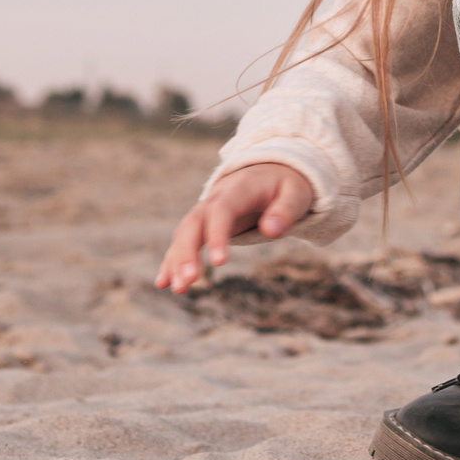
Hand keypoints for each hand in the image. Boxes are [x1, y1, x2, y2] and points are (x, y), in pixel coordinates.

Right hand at [154, 163, 315, 293]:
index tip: (220, 263)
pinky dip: (172, 260)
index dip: (217, 235)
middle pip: (194, 223)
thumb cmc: (286, 185)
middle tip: (189, 281)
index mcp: (239, 189)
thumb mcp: (296, 194)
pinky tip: (164, 282)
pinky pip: (184, 241)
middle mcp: (215, 198)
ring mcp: (206, 211)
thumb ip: (285, 211)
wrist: (270, 171)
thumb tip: (271, 231)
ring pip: (184, 233)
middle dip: (187, 252)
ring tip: (178, 289)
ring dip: (177, 260)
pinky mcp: (203, 224)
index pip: (222, 211)